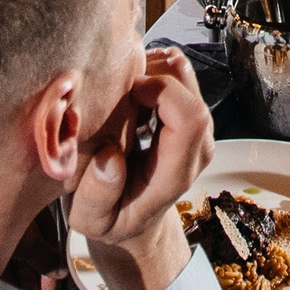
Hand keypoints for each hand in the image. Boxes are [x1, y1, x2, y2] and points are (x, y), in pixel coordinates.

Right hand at [70, 48, 215, 289]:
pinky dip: (150, 70)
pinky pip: (175, 73)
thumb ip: (97, 197)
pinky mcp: (188, 113)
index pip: (191, 118)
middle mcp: (196, 147)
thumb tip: (109, 157)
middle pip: (188, 86)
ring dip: (149, 69)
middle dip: (149, 72)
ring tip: (120, 90)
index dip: (161, 91)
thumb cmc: (113, 218)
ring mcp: (196, 128)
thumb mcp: (93, 221)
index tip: (127, 92)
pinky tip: (127, 91)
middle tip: (115, 87)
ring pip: (182, 72)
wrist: (137, 221)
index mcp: (176, 172)